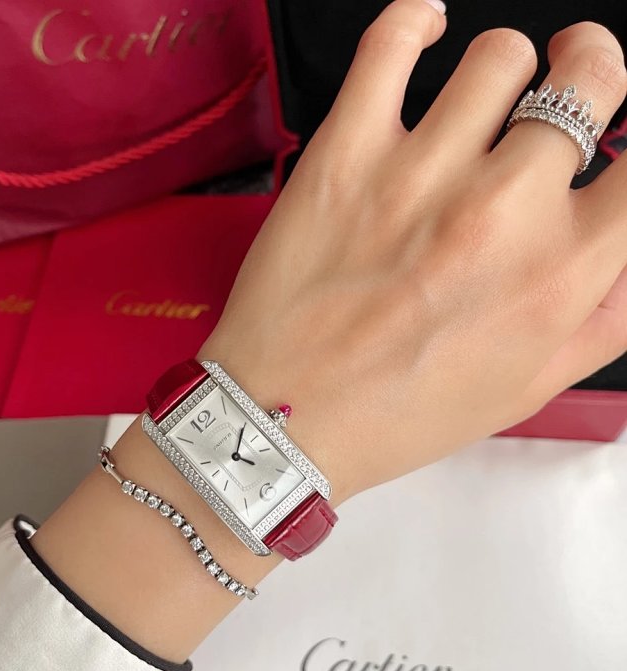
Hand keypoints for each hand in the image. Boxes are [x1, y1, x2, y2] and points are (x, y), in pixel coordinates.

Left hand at [200, 0, 626, 503]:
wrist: (286, 420)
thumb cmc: (397, 415)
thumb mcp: (525, 388)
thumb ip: (602, 315)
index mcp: (559, 273)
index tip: (610, 143)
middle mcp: (501, 211)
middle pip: (588, 77)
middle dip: (590, 71)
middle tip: (568, 84)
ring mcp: (419, 174)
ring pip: (498, 56)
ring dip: (505, 67)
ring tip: (484, 97)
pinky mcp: (344, 154)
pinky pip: (390, 42)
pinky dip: (415, 22)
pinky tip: (425, 32)